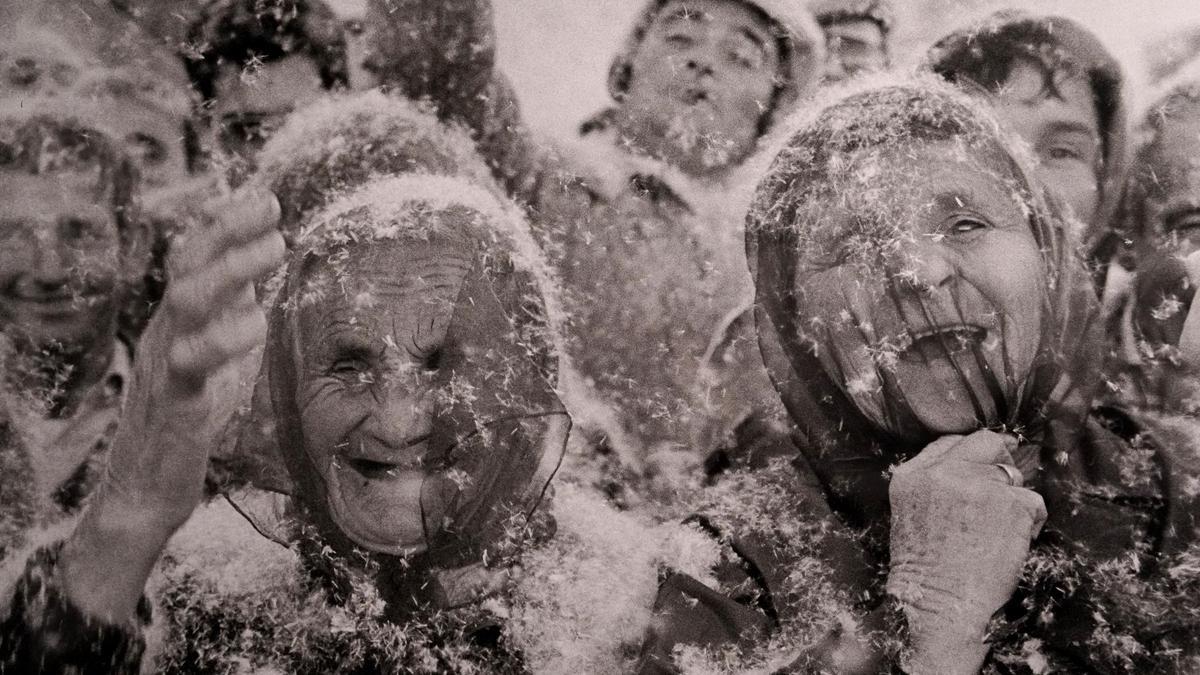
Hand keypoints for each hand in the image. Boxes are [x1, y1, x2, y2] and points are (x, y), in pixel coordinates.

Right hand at [60, 188, 284, 621]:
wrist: (147, 486)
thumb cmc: (189, 414)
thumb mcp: (216, 351)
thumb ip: (232, 309)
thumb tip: (258, 262)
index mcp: (179, 318)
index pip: (194, 254)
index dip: (225, 221)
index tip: (266, 195)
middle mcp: (168, 330)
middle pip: (187, 263)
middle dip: (228, 228)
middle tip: (273, 209)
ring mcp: (168, 364)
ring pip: (186, 301)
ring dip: (231, 268)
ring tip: (276, 249)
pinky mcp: (177, 405)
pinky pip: (192, 364)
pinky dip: (224, 338)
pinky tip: (257, 323)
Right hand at [886, 430, 1046, 674]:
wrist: (938, 607)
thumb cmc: (924, 573)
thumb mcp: (909, 514)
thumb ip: (933, 485)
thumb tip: (975, 468)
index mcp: (911, 476)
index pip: (948, 443)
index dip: (970, 453)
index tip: (983, 464)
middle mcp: (943, 472)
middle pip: (985, 442)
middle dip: (1000, 458)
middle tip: (1006, 484)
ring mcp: (979, 485)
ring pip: (1012, 475)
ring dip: (1014, 499)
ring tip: (1000, 531)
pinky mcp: (1011, 504)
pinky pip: (1033, 501)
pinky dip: (1030, 522)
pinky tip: (1013, 543)